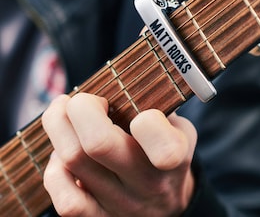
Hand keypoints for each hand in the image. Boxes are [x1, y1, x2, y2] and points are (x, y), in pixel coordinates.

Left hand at [42, 93, 196, 216]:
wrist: (167, 205)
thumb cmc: (167, 151)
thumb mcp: (178, 128)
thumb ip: (156, 105)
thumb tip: (116, 81)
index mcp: (174, 156)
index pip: (158, 141)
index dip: (143, 119)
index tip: (135, 110)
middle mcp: (147, 184)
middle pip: (98, 143)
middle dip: (80, 107)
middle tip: (82, 100)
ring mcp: (120, 204)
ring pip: (72, 160)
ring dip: (58, 126)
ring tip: (63, 114)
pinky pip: (64, 197)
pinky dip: (55, 168)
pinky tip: (63, 154)